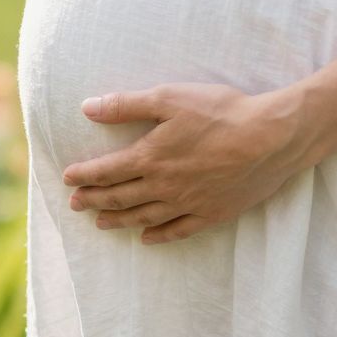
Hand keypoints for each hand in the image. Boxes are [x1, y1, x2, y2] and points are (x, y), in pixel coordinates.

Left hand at [63, 83, 312, 244]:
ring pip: (144, 217)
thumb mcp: (170, 98)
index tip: (67, 179)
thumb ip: (127, 105)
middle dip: (94, 200)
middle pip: (120, 198)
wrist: (269, 138)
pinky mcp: (211, 213)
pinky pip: (178, 231)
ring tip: (101, 223)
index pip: (106, 171)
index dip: (84, 175)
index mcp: (150, 158)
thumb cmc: (220, 112)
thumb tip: (88, 108)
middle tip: (75, 204)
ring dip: (119, 220)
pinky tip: (147, 238)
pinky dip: (159, 236)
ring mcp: (188, 204)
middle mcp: (164, 187)